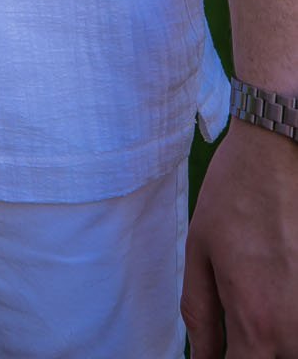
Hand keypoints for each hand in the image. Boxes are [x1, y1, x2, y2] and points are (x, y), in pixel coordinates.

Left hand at [184, 121, 297, 356]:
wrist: (280, 150)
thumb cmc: (236, 195)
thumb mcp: (200, 251)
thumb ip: (201, 315)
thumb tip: (201, 358)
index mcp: (257, 325)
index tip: (219, 351)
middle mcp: (296, 331)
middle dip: (256, 346)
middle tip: (240, 313)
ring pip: (291, 344)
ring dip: (277, 334)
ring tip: (263, 284)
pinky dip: (292, 316)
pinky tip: (282, 278)